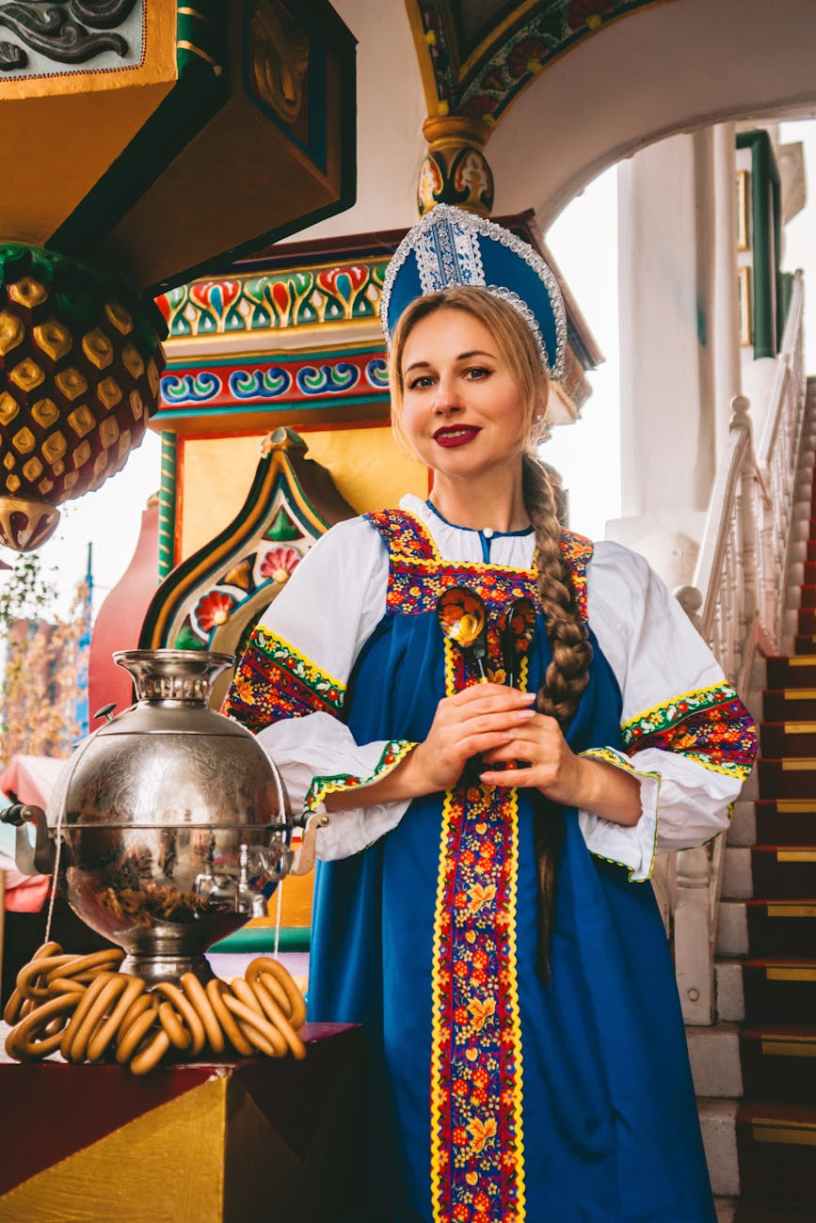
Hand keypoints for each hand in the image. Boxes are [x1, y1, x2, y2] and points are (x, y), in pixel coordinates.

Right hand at [411, 683, 537, 794]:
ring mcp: (448, 733)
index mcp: (450, 704)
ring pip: (483, 721)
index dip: (503, 690)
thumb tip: (505, 699)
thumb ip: (475, 711)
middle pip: (485, 703)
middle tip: (531, 700)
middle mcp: (448, 715)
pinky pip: (477, 741)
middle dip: (511, 701)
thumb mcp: (457, 722)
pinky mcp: (452, 751)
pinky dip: (495, 738)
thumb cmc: (447, 745)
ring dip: (509, 718)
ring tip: (527, 716)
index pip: (480, 690)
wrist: (425, 769)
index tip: (522, 693)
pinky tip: (510, 737)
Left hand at [479, 711, 583, 803]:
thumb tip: (487, 715)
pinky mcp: (550, 775)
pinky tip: (484, 777)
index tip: (471, 722)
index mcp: (546, 722)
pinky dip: (499, 776)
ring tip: (479, 757)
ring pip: (516, 748)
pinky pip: (520, 775)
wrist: (579, 780)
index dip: (491, 717)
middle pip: (513, 728)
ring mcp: (552, 755)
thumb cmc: (551, 757)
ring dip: (493, 753)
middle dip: (488, 735)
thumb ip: (520, 726)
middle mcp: (550, 735)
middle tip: (471, 741)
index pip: (514, 713)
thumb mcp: (539, 736)